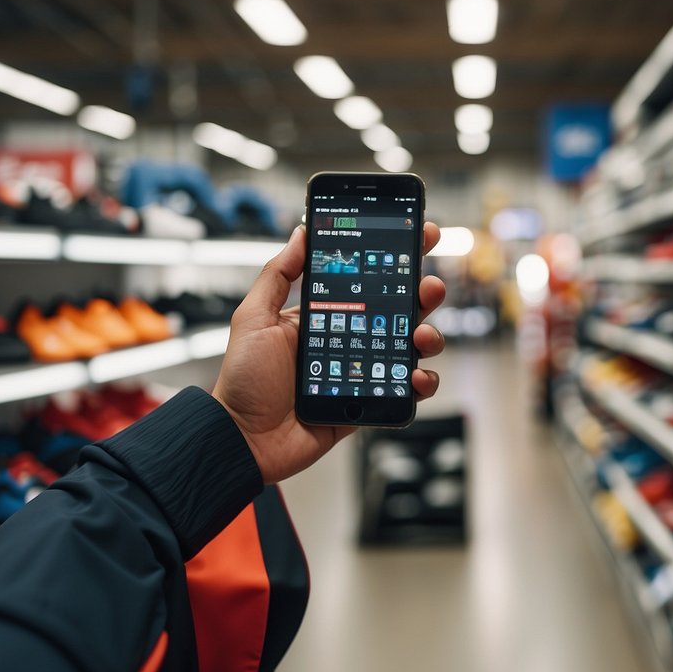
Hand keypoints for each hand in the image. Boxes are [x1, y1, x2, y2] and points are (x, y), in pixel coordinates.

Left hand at [212, 222, 447, 483]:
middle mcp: (349, 340)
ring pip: (409, 349)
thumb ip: (278, 274)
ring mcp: (362, 372)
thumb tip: (301, 233)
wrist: (244, 438)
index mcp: (325, 316)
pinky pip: (404, 391)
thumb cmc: (243, 380)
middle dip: (423, 294)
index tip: (418, 236)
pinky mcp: (369, 404)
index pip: (367, 280)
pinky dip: (421, 383)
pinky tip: (417, 376)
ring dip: (427, 337)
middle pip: (398, 311)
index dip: (395, 259)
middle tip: (430, 286)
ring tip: (422, 336)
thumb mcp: (254, 318)